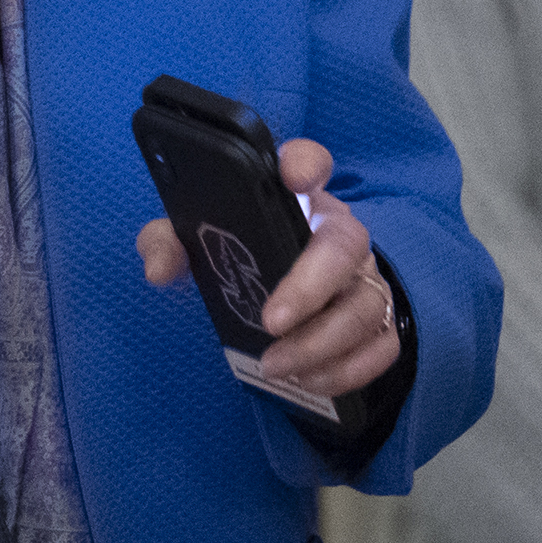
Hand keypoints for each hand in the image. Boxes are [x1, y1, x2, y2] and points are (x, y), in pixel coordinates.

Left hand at [135, 138, 405, 404]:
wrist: (296, 299)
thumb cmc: (246, 257)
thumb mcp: (201, 243)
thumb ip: (169, 242)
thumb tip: (159, 269)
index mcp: (297, 200)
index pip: (309, 163)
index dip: (305, 163)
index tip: (291, 177)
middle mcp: (339, 233)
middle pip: (346, 246)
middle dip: (310, 287)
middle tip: (269, 323)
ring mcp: (367, 278)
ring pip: (364, 306)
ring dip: (320, 345)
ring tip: (274, 365)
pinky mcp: (380, 321)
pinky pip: (381, 347)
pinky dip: (346, 370)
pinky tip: (307, 380)